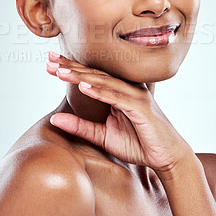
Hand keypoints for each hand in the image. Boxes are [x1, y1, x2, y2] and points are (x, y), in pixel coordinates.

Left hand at [46, 52, 194, 172]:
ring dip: (80, 76)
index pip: (90, 77)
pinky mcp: (140, 107)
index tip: (50, 63)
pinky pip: (117, 97)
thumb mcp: (103, 136)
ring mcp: (134, 95)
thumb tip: (54, 119)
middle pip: (94, 74)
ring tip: (60, 71)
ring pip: (103, 82)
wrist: (166, 157)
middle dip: (70, 66)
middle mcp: (126, 89)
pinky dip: (100, 91)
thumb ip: (80, 127)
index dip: (70, 69)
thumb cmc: (138, 144)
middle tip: (49, 59)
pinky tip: (84, 86)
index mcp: (117, 92)